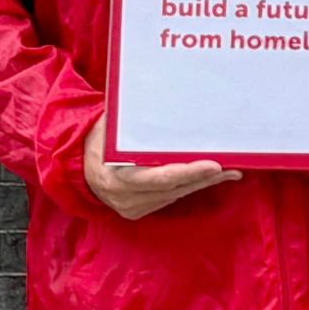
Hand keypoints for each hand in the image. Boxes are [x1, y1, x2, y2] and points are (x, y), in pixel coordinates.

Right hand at [82, 118, 236, 220]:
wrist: (76, 164)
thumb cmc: (96, 138)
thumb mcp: (109, 127)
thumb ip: (133, 122)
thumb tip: (162, 99)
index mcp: (117, 177)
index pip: (162, 178)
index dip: (190, 172)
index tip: (214, 165)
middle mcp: (126, 198)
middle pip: (175, 188)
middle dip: (205, 178)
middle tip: (232, 166)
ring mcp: (133, 207)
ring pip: (176, 195)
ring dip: (203, 183)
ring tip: (230, 171)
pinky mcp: (139, 210)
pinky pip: (170, 198)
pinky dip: (189, 187)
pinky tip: (209, 178)